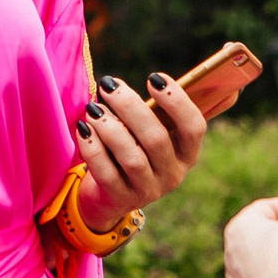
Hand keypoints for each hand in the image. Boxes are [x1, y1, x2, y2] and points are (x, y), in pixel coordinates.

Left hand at [73, 71, 209, 228]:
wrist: (109, 195)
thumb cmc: (132, 150)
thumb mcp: (148, 134)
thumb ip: (149, 113)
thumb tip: (132, 83)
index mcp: (187, 154)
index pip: (194, 127)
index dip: (177, 102)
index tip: (154, 78)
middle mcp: (172, 174)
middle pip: (157, 138)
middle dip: (131, 107)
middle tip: (108, 86)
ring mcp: (148, 190)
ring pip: (132, 158)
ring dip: (110, 128)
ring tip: (93, 108)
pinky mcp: (121, 199)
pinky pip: (107, 173)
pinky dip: (93, 148)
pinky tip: (83, 129)